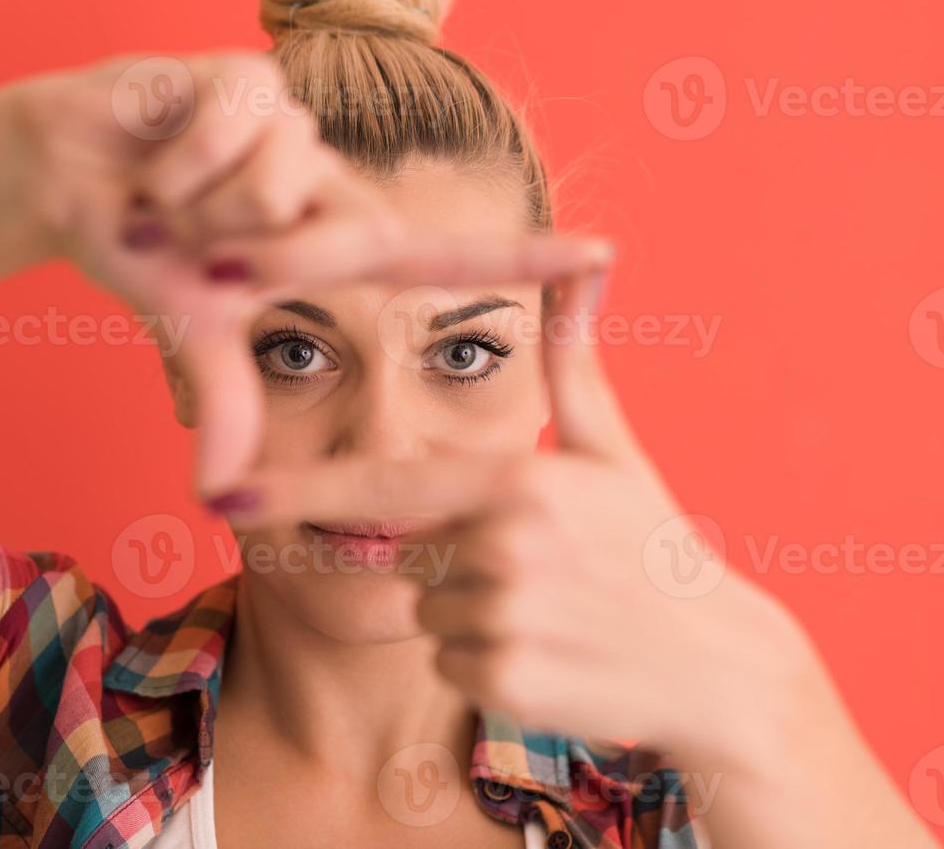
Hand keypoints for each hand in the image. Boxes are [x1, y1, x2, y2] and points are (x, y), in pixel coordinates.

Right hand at [8, 53, 615, 491]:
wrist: (70, 175)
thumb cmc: (146, 248)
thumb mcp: (191, 333)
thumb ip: (224, 401)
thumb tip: (217, 499)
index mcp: (334, 241)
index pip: (442, 259)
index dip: (522, 260)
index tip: (607, 255)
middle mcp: (333, 180)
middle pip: (344, 242)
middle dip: (256, 263)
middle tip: (180, 251)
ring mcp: (300, 124)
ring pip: (276, 193)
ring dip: (197, 214)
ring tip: (164, 199)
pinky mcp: (255, 76)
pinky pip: (230, 142)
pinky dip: (175, 167)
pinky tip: (154, 157)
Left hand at [216, 267, 818, 756]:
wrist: (719, 666)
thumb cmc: (655, 547)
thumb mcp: (611, 450)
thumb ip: (571, 359)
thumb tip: (588, 257)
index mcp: (515, 481)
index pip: (382, 487)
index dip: (299, 490)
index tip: (224, 492)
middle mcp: (502, 546)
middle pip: (405, 555)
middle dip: (449, 560)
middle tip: (537, 568)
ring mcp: (502, 620)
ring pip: (425, 616)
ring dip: (469, 617)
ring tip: (552, 611)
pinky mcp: (503, 684)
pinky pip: (448, 667)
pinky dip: (485, 665)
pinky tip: (551, 656)